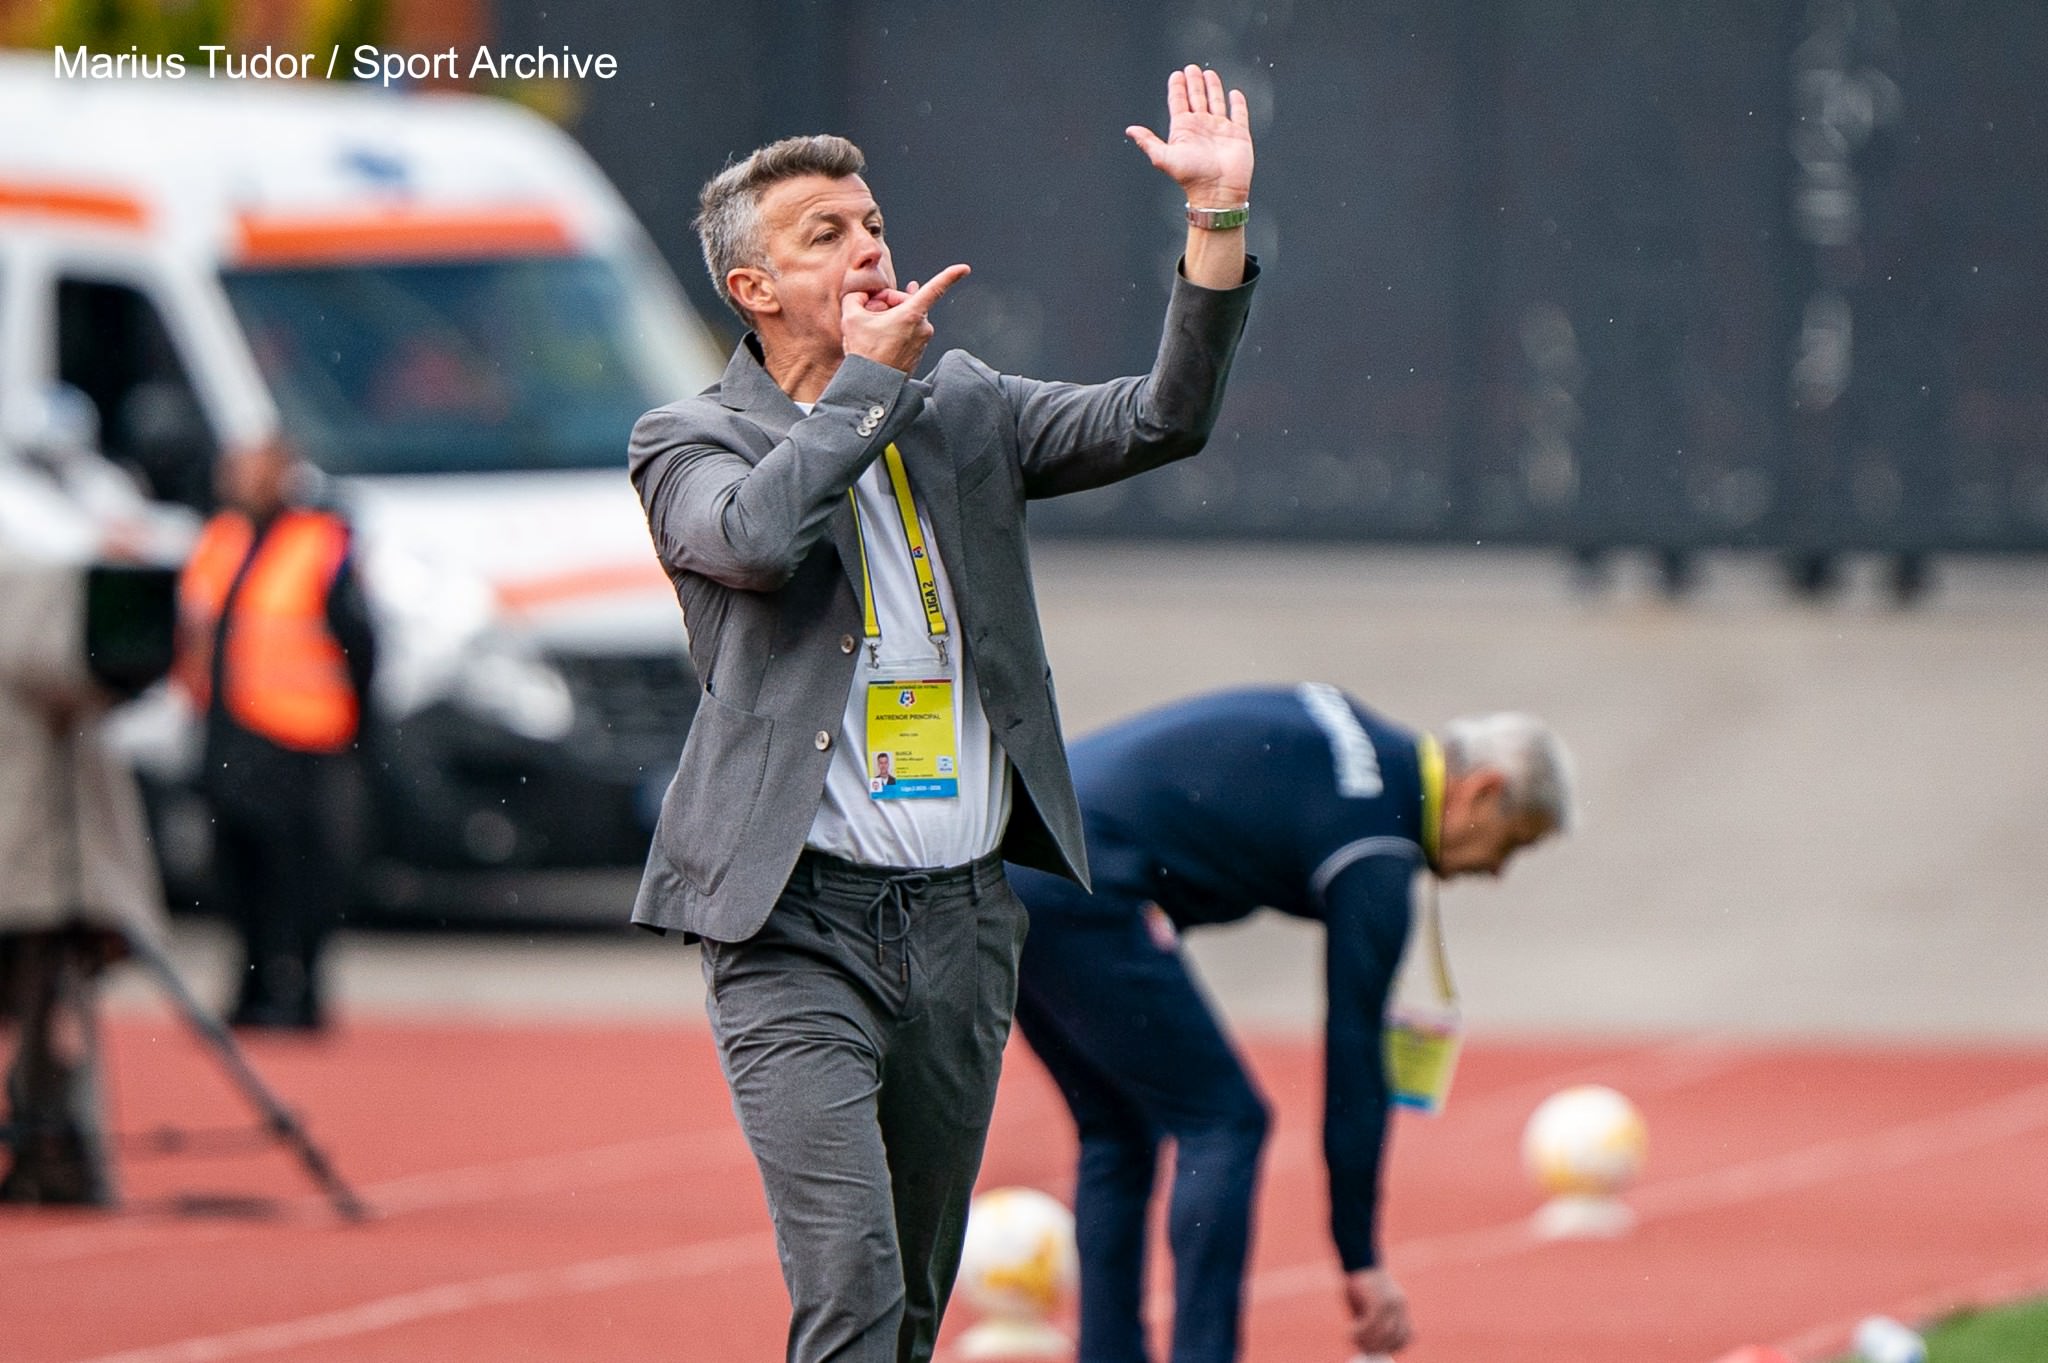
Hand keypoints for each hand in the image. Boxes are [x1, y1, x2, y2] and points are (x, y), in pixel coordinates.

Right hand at [840, 264, 971, 374]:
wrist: (873, 387)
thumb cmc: (866, 354)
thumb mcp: (852, 318)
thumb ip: (856, 298)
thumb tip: (861, 296)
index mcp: (912, 314)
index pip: (936, 289)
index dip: (950, 275)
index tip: (964, 269)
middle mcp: (923, 327)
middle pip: (908, 302)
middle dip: (888, 301)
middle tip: (868, 309)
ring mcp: (922, 341)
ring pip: (906, 318)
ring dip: (889, 317)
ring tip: (870, 327)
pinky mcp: (918, 352)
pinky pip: (907, 332)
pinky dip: (894, 330)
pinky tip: (878, 337)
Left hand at [1126, 65, 1254, 206]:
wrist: (1218, 192)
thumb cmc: (1191, 177)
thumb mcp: (1164, 158)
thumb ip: (1148, 142)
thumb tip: (1129, 130)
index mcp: (1183, 130)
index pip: (1179, 103)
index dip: (1177, 88)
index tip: (1176, 74)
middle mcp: (1201, 127)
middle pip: (1196, 98)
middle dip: (1193, 83)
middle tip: (1191, 68)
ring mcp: (1220, 130)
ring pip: (1216, 102)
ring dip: (1212, 88)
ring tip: (1209, 73)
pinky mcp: (1238, 134)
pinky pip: (1238, 114)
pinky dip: (1237, 104)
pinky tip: (1234, 93)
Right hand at [1343, 1267, 1412, 1355]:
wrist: (1357, 1256)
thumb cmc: (1358, 1281)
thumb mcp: (1367, 1303)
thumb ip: (1371, 1322)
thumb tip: (1366, 1345)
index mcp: (1401, 1306)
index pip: (1407, 1336)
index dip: (1393, 1346)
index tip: (1378, 1348)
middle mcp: (1400, 1306)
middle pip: (1396, 1339)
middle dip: (1378, 1348)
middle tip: (1361, 1347)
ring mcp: (1391, 1304)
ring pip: (1384, 1336)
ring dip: (1367, 1342)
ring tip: (1352, 1336)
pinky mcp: (1379, 1301)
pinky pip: (1371, 1326)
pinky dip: (1360, 1332)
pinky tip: (1350, 1328)